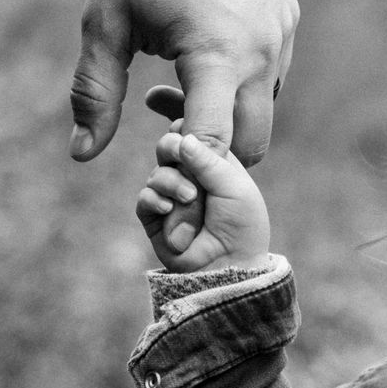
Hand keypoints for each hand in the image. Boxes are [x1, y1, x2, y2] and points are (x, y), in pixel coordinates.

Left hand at [70, 0, 297, 246]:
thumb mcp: (105, 22)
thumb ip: (94, 93)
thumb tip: (80, 155)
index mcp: (216, 53)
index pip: (214, 144)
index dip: (186, 167)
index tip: (154, 163)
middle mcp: (261, 49)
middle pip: (252, 144)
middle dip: (211, 155)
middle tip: (159, 131)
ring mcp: (281, 33)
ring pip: (264, 112)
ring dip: (226, 121)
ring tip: (168, 88)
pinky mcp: (287, 18)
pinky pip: (272, 77)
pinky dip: (241, 90)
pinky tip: (198, 63)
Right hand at [136, 130, 269, 272]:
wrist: (229, 266)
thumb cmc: (241, 226)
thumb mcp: (233, 185)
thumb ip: (207, 158)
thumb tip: (182, 136)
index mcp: (213, 163)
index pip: (191, 133)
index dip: (182, 126)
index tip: (177, 121)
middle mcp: (190, 177)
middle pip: (167, 146)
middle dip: (171, 148)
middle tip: (180, 154)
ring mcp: (171, 197)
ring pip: (157, 174)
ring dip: (171, 183)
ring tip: (189, 198)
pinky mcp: (155, 218)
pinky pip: (145, 199)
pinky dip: (155, 200)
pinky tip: (169, 209)